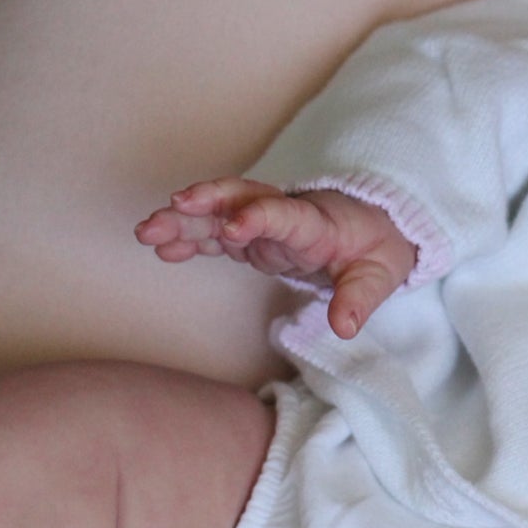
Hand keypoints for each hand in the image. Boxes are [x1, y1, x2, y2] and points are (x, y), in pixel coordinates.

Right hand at [135, 177, 415, 337]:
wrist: (377, 227)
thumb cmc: (377, 248)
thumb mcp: (380, 274)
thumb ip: (360, 298)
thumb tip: (344, 327)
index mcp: (318, 223)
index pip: (288, 215)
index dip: (260, 217)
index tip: (233, 227)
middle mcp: (285, 215)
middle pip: (241, 200)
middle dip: (205, 204)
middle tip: (169, 211)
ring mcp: (264, 224)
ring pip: (219, 213)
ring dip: (184, 219)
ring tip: (147, 231)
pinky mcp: (252, 237)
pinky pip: (215, 233)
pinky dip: (189, 238)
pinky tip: (161, 248)